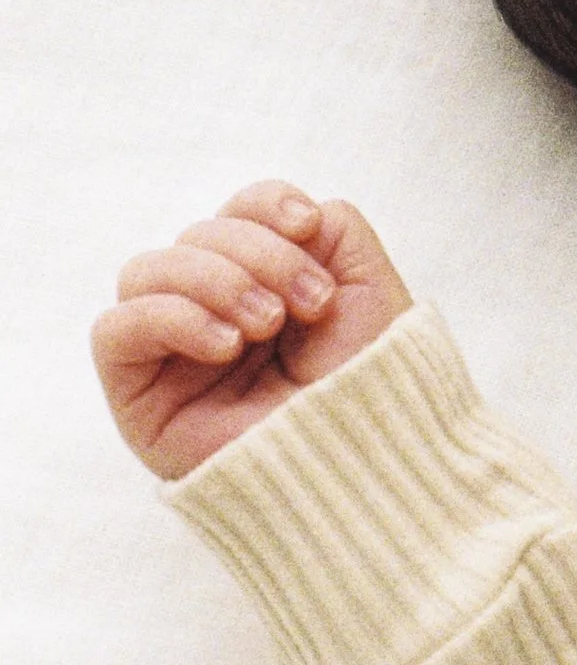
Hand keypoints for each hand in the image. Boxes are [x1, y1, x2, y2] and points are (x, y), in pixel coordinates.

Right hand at [96, 182, 413, 482]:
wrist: (366, 461)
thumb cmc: (373, 384)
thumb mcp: (369, 287)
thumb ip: (334, 230)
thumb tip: (287, 215)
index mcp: (265, 282)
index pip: (237, 211)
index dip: (266, 203)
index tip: (310, 226)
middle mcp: (214, 311)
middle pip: (197, 235)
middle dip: (259, 255)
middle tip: (307, 304)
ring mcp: (173, 352)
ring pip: (147, 269)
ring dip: (215, 280)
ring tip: (265, 326)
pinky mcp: (140, 394)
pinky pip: (116, 328)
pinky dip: (170, 317)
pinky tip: (225, 345)